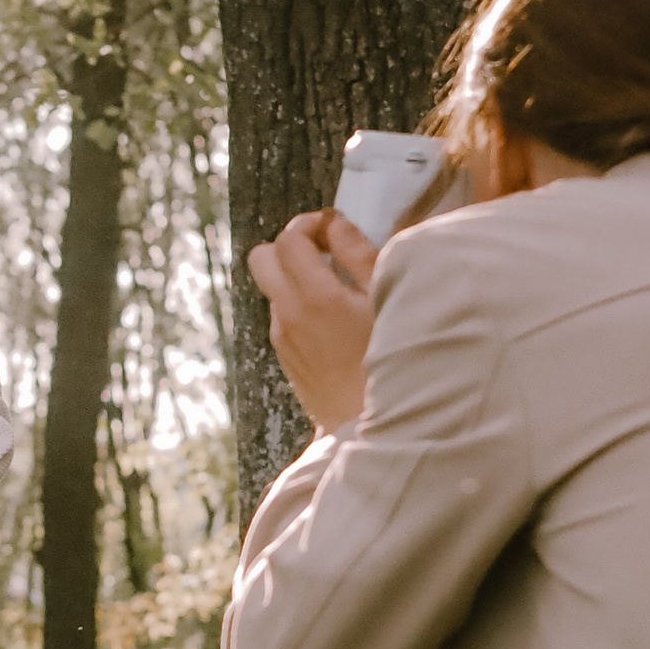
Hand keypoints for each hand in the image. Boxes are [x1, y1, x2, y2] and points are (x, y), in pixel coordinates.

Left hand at [247, 210, 374, 433]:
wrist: (371, 423)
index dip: (310, 225)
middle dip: (288, 246)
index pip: (289, 239)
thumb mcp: (385, 300)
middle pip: (260, 258)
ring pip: (271, 287)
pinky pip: (281, 315)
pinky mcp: (285, 356)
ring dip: (294, 277)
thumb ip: (359, 254)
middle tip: (324, 252)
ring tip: (335, 288)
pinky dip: (298, 304)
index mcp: (315, 296)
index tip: (333, 230)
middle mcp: (288, 315)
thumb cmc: (389, 360)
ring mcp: (282, 337)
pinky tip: (332, 319)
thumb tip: (336, 225)